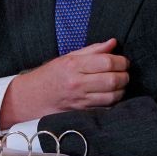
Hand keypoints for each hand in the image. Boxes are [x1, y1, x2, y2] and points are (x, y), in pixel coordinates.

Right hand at [0, 38, 128, 127]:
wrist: (32, 97)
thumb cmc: (51, 74)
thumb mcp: (68, 57)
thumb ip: (93, 50)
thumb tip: (113, 43)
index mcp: (74, 65)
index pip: (106, 62)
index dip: (121, 61)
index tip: (123, 61)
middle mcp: (77, 83)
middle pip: (112, 80)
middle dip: (124, 75)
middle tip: (125, 72)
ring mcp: (80, 100)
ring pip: (112, 96)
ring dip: (122, 89)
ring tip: (120, 83)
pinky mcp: (82, 112)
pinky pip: (105, 108)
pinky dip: (114, 101)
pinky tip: (113, 95)